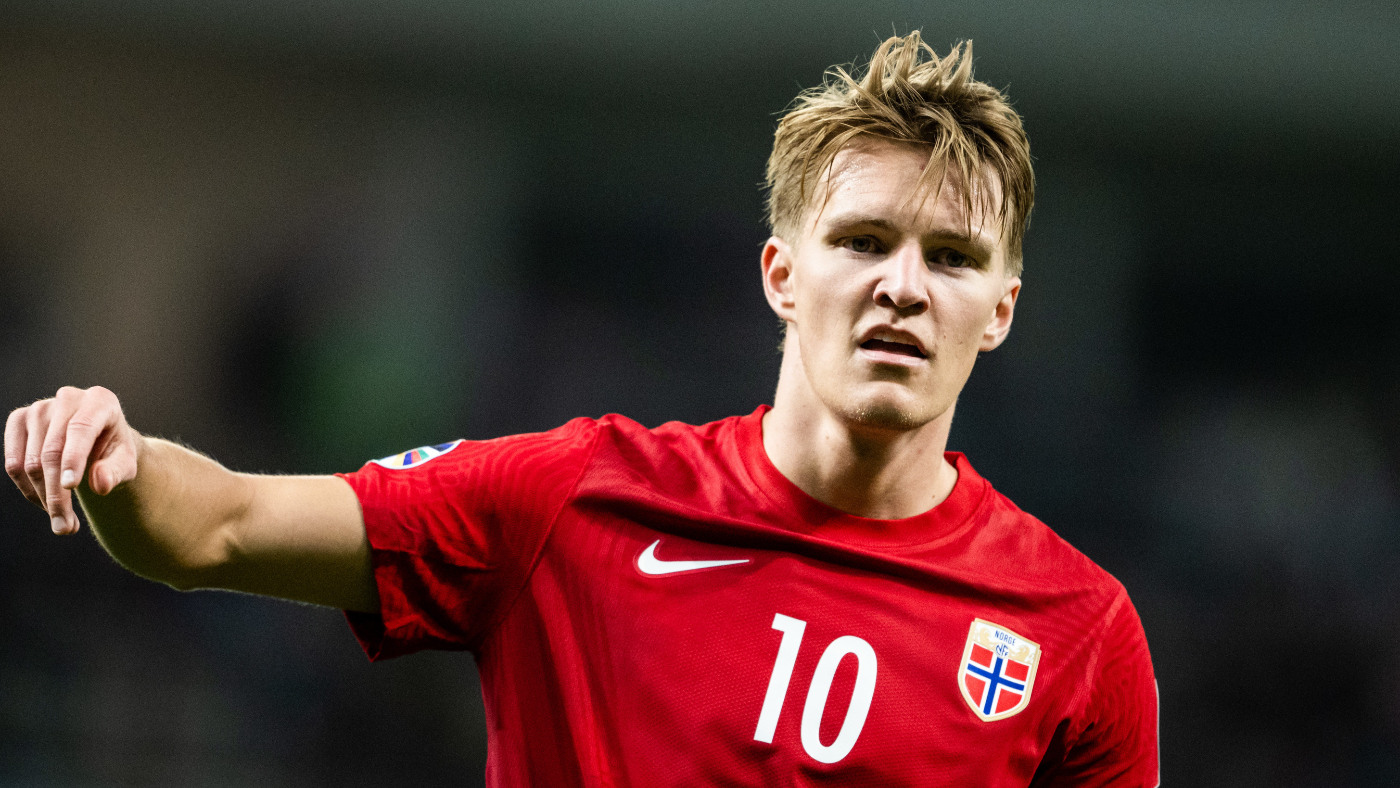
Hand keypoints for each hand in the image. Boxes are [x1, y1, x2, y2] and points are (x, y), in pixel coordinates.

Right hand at [5, 386, 140, 534]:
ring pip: (30, 462)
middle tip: (66, 528)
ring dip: (43, 498)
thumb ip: (115, 472)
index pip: (81, 429)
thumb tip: (100, 484)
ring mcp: (39, 408)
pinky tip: (46, 503)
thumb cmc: (115, 452)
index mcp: (100, 401)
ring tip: (63, 521)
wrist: (100, 443)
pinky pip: (14, 463)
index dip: (73, 458)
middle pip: (52, 452)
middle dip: (57, 494)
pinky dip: (27, 489)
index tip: (71, 487)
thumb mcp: (125, 463)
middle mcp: (67, 398)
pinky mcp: (18, 421)